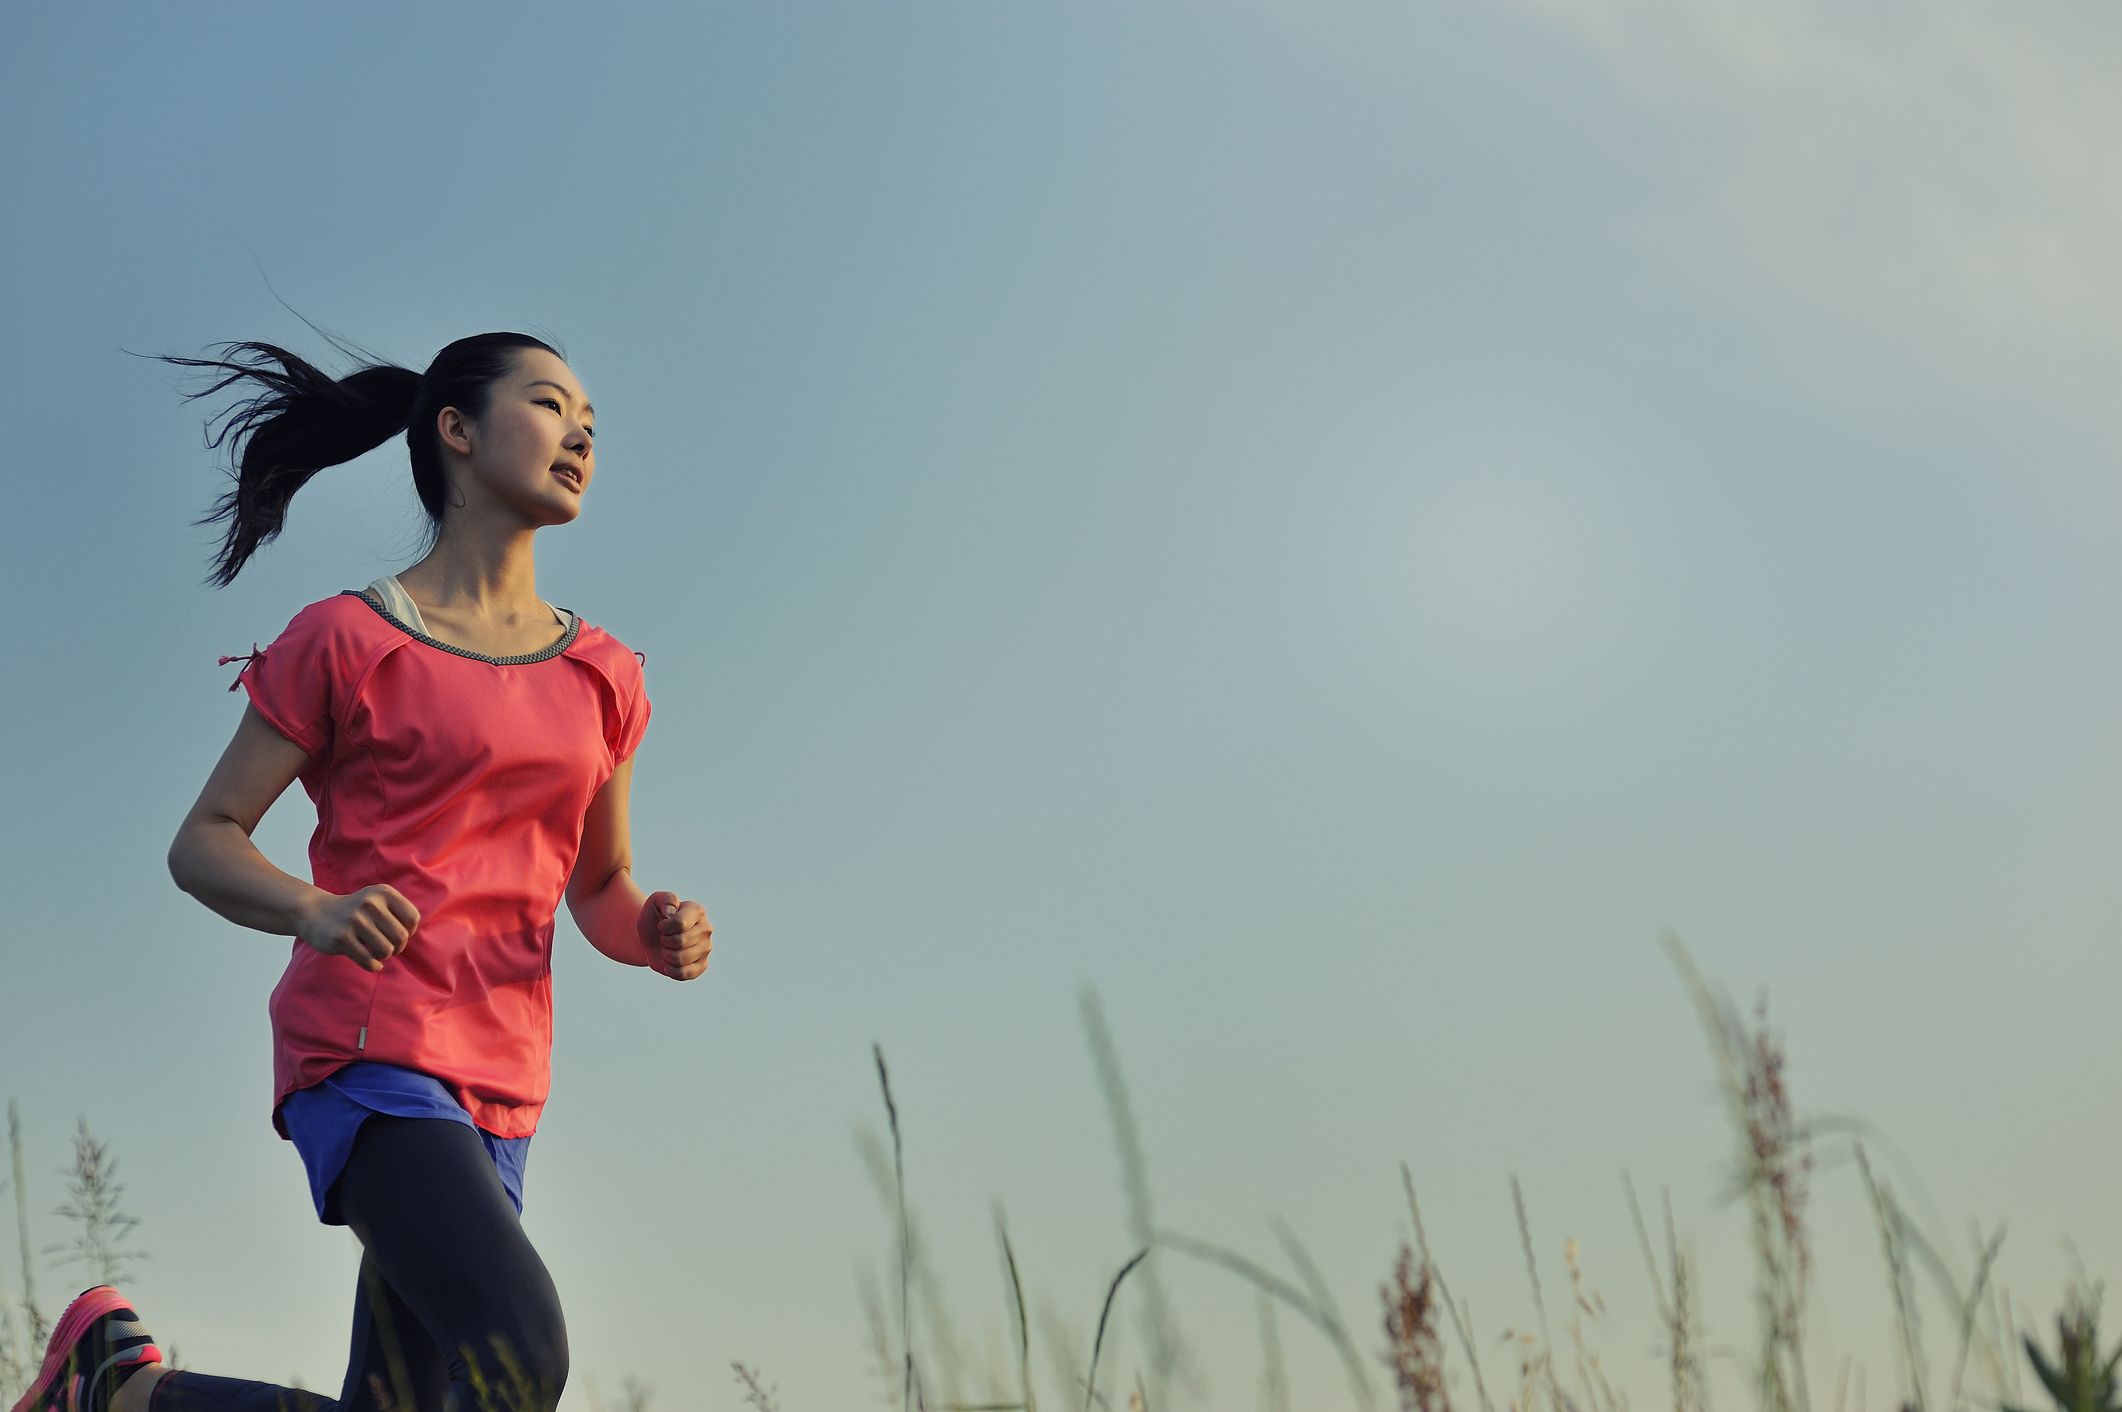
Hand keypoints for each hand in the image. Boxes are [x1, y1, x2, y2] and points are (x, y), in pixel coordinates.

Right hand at [299, 885, 419, 972]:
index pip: (413, 918)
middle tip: (387, 947)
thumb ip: (399, 913)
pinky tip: (371, 962)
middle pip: (401, 937)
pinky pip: (369, 961)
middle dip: (397, 947)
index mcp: (383, 893)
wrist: (315, 912)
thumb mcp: (378, 900)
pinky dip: (373, 966)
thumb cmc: (355, 911)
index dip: (409, 931)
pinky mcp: (341, 938)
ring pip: (386, 950)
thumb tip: (411, 934)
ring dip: (384, 956)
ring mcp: (355, 920)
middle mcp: (370, 903)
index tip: (395, 934)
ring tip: (376, 952)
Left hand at [639, 890, 711, 980]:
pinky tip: (669, 962)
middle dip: (664, 941)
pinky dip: (670, 970)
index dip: (664, 927)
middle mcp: (707, 929)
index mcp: (698, 911)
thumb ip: (665, 899)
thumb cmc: (655, 918)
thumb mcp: (655, 902)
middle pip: (680, 942)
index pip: (680, 924)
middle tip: (664, 937)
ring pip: (680, 959)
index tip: (662, 925)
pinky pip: (683, 974)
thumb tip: (672, 912)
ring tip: (667, 948)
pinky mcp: (702, 966)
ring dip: (666, 955)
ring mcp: (706, 948)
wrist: (652, 938)